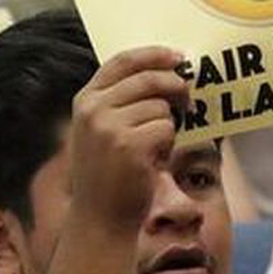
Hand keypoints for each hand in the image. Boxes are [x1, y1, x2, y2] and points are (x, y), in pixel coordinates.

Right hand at [68, 47, 186, 234]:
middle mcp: (93, 110)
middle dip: (175, 86)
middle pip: (149, 79)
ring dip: (167, 126)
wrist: (100, 218)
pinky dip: (168, 144)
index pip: (122, 61)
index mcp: (85, 100)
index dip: (154, 55)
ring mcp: (109, 127)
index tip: (177, 57)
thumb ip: (122, 101)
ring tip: (152, 149)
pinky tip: (153, 161)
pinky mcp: (130, 145)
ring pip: (162, 107)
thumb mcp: (102, 131)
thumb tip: (169, 73)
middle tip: (187, 99)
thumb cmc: (110, 174)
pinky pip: (167, 129)